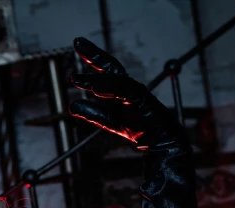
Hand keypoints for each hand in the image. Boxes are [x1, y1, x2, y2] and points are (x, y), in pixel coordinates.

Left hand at [68, 37, 186, 151]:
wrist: (162, 140)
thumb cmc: (141, 129)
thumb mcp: (111, 121)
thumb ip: (93, 113)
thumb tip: (72, 106)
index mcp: (122, 89)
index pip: (105, 70)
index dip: (92, 57)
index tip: (77, 45)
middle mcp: (130, 86)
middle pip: (111, 66)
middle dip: (94, 54)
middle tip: (77, 41)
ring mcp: (138, 92)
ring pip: (116, 79)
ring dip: (96, 78)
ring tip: (76, 80)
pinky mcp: (144, 101)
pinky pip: (126, 91)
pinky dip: (110, 89)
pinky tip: (95, 89)